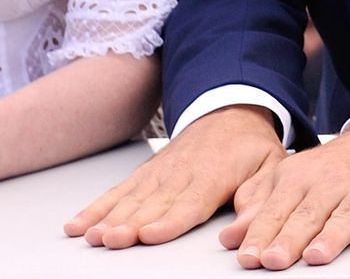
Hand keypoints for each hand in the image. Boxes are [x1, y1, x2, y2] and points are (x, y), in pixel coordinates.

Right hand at [66, 104, 284, 247]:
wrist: (230, 110)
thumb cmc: (250, 146)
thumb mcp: (271, 165)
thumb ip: (259, 196)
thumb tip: (247, 224)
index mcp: (214, 174)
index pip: (190, 202)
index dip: (169, 221)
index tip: (150, 234)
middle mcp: (181, 173)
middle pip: (153, 204)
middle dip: (131, 224)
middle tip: (112, 240)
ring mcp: (159, 172)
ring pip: (131, 199)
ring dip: (109, 218)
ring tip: (93, 235)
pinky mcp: (145, 173)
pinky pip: (118, 191)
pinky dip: (97, 207)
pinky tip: (79, 224)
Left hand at [219, 116, 349, 269]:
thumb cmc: (336, 167)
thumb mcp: (293, 177)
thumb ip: (260, 206)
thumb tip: (230, 236)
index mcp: (301, 177)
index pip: (277, 209)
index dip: (262, 234)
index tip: (249, 257)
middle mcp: (333, 182)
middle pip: (309, 214)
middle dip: (290, 238)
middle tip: (274, 260)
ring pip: (347, 215)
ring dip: (331, 236)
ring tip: (316, 256)